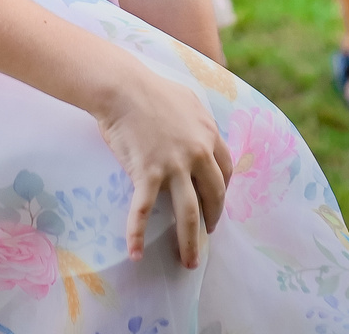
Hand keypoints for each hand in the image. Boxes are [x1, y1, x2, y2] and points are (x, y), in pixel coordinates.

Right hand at [95, 66, 231, 268]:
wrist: (123, 87)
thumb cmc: (151, 89)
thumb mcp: (187, 100)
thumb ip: (199, 120)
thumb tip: (203, 131)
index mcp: (208, 135)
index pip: (225, 170)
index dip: (223, 190)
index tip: (216, 203)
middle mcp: (197, 154)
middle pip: (214, 196)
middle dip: (213, 220)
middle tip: (208, 236)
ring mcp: (174, 165)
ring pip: (189, 213)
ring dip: (190, 242)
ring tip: (189, 261)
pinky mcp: (147, 173)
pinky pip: (144, 210)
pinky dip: (137, 234)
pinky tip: (135, 253)